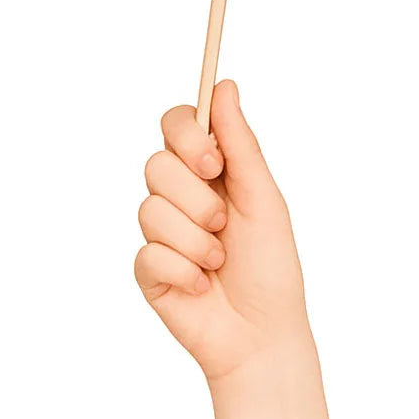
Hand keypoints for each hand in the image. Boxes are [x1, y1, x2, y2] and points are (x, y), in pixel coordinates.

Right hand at [135, 81, 338, 418]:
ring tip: (219, 260)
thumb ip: (241, 143)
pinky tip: (203, 285)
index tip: (212, 161)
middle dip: (196, 198)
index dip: (185, 136)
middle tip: (223, 221)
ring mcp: (160, 230)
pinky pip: (149, 253)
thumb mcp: (262, 197)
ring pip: (151, 210)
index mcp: (208, 169)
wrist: (262, 335)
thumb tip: (225, 84)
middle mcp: (179, 193)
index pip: (176, 123)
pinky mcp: (147, 268)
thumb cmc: (270, 265)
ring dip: (197, 241)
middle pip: (156, 164)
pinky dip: (185, 271)